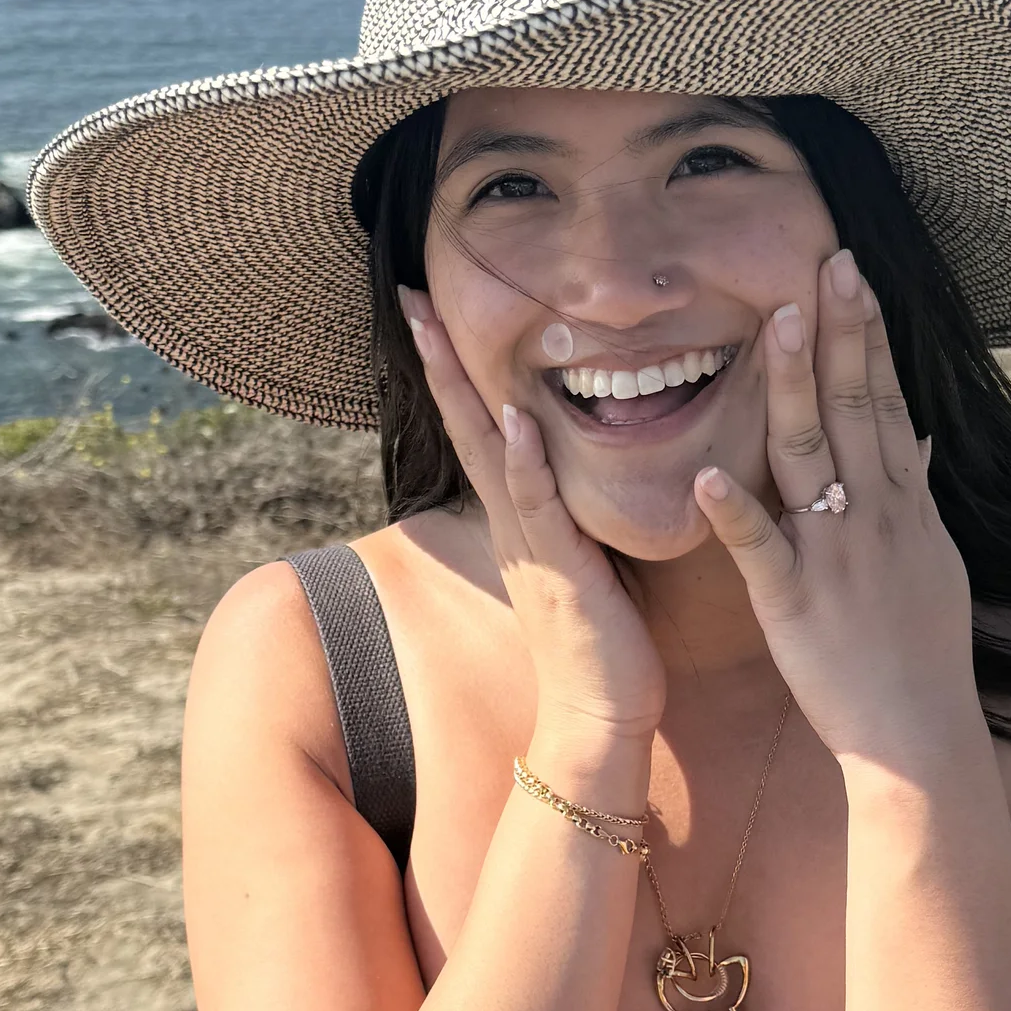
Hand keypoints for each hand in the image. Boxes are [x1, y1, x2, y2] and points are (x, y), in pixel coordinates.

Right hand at [400, 291, 667, 757]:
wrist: (600, 715)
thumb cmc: (603, 639)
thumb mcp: (585, 554)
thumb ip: (573, 506)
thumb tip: (578, 462)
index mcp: (523, 513)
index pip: (481, 423)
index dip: (457, 367)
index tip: (433, 309)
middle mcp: (513, 520)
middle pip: (466, 422)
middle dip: (438, 358)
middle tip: (408, 295)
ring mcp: (529, 542)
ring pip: (488, 450)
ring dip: (463, 389)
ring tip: (439, 330)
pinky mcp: (558, 569)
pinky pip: (537, 505)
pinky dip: (523, 461)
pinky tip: (512, 417)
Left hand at [693, 250, 979, 777]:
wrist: (921, 739)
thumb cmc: (923, 655)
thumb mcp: (935, 563)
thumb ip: (918, 497)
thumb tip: (919, 441)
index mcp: (903, 506)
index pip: (884, 401)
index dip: (868, 336)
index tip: (852, 275)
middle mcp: (874, 517)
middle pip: (853, 408)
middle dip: (840, 331)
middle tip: (827, 261)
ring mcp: (836, 556)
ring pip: (809, 454)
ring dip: (792, 386)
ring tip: (777, 321)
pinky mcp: (795, 602)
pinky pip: (761, 549)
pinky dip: (736, 511)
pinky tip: (706, 473)